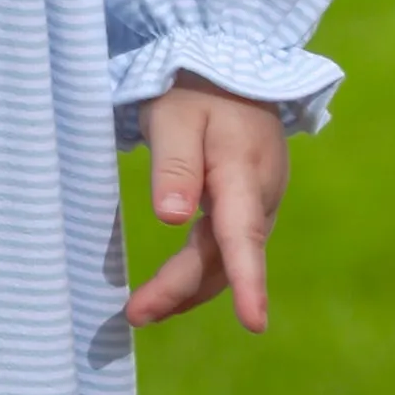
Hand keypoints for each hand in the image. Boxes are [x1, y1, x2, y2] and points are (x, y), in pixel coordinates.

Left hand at [123, 76, 285, 334]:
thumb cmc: (196, 91)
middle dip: (181, 290)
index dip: (248, 281)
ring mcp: (258, 204)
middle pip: (223, 256)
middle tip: (135, 314)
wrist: (232, 71)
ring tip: (144, 311)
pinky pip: (226, 249)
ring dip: (188, 289)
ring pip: (225, 259)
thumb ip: (175, 165)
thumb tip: (171, 219)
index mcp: (243, 173)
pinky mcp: (249, 207)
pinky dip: (199, 272)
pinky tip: (173, 290)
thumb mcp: (175, 116)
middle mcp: (259, 196)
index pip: (243, 235)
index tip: (253, 323)